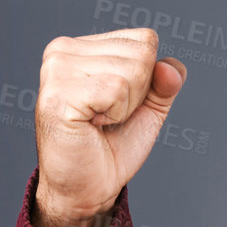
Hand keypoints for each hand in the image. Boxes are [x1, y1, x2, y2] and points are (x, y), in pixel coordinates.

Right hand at [33, 28, 187, 226]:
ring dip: (125, 106)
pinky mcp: (58, 94)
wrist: (87, 187)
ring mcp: (56, 71)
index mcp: (79, 46)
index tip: (117, 103)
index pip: (145, 39)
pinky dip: (116, 114)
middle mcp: (61, 51)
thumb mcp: (149, 106)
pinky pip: (117, 89)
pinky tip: (91, 125)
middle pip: (142, 53)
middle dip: (138, 93)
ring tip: (98, 121)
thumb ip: (166, 80)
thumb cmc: (112, 145)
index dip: (147, 78)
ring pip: (133, 71)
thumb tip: (170, 68)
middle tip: (107, 116)